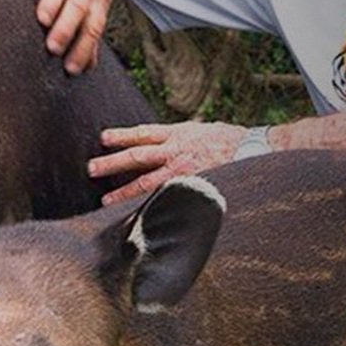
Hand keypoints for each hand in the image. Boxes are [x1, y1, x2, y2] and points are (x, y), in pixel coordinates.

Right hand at [24, 0, 111, 73]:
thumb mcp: (91, 9)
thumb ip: (87, 35)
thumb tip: (87, 68)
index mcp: (97, 1)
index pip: (94, 27)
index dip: (84, 48)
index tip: (70, 68)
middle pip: (80, 7)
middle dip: (67, 29)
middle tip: (53, 48)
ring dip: (54, 2)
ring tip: (43, 20)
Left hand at [89, 122, 250, 205]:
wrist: (254, 149)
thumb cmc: (232, 140)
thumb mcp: (205, 129)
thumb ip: (186, 135)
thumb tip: (172, 138)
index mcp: (179, 133)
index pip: (143, 133)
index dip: (122, 135)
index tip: (104, 138)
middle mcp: (175, 150)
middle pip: (136, 156)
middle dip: (112, 162)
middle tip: (91, 168)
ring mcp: (181, 171)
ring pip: (145, 181)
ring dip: (123, 190)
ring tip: (105, 200)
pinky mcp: (189, 187)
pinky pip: (163, 198)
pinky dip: (147, 206)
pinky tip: (134, 215)